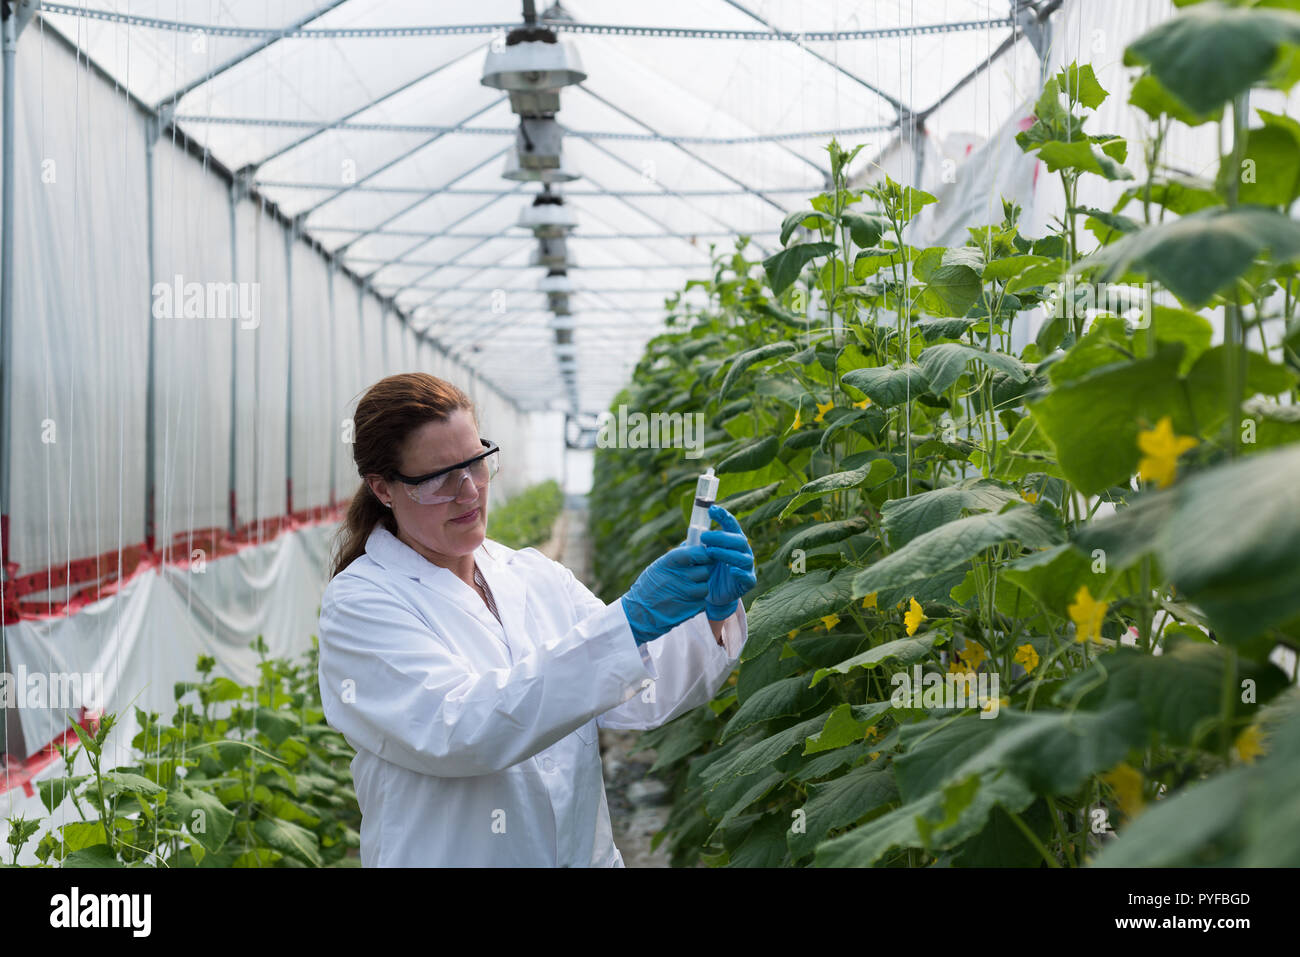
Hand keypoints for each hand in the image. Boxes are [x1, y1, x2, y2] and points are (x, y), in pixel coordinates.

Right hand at [620, 544, 711, 645]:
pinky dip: (696, 601)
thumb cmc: (648, 587)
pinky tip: (684, 601)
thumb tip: (694, 545)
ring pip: (705, 587)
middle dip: (700, 573)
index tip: (703, 556)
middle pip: (704, 571)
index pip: (697, 553)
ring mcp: (686, 594)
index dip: (703, 554)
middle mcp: (679, 577)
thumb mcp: (658, 567)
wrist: (639, 614)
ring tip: (685, 590)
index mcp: (669, 563)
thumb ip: (677, 557)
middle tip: (691, 576)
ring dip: (699, 588)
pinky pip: (702, 601)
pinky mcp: (691, 609)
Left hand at [700, 505, 756, 620]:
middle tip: (704, 538)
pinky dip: (740, 573)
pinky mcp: (748, 582)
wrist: (711, 594)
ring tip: (710, 552)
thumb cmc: (707, 570)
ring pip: (742, 557)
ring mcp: (746, 567)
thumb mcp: (699, 556)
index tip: (711, 509)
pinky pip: (747, 577)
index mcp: (732, 541)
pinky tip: (731, 570)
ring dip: (726, 553)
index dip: (723, 516)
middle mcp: (742, 551)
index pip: (731, 525)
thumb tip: (689, 537)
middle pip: (738, 540)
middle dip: (721, 537)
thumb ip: (695, 546)